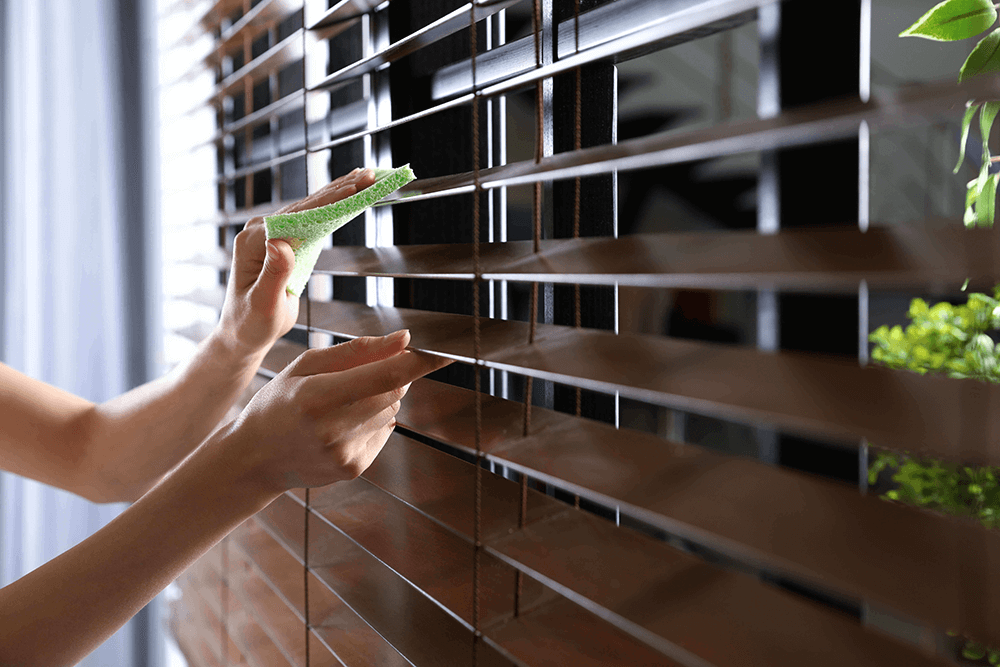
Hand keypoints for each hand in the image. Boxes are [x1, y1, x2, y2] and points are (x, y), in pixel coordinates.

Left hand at [216, 168, 376, 356]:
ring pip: (310, 208)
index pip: (300, 217)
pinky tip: (347, 192)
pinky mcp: (281, 239)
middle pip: (307, 206)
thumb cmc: (251, 324)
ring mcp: (270, 233)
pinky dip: (332, 205)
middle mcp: (260, 231)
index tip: (354, 187)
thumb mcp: (264, 303)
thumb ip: (274, 273)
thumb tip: (282, 242)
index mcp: (254, 242)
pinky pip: (310, 219)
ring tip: (367, 176)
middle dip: (341, 189)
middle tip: (371, 175)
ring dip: (339, 191)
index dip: (330, 201)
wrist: (243, 333)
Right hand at [220, 330, 450, 493]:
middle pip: (394, 392)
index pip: (386, 376)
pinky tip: (340, 425)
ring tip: (341, 403)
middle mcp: (333, 429)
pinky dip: (372, 422)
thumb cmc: (280, 402)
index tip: (446, 354)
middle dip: (390, 376)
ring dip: (379, 399)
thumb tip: (404, 340)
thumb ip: (358, 351)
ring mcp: (345, 453)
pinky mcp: (354, 468)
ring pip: (392, 411)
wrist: (255, 458)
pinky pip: (385, 432)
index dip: (419, 364)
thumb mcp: (306, 365)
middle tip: (360, 374)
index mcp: (317, 396)